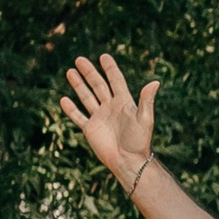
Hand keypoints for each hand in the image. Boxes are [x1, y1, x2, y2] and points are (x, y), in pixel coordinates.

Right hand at [59, 51, 158, 190]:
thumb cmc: (139, 141)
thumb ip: (147, 101)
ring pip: (86, 97)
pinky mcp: (90, 129)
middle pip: (98, 85)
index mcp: (124, 102)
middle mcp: (110, 107)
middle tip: (79, 59)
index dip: (110, 68)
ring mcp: (99, 117)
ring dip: (78, 85)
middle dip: (89, 72)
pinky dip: (71, 109)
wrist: (129, 161)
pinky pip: (78, 116)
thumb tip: (155, 82)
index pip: (116, 81)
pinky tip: (64, 99)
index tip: (104, 56)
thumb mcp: (145, 119)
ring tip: (70, 72)